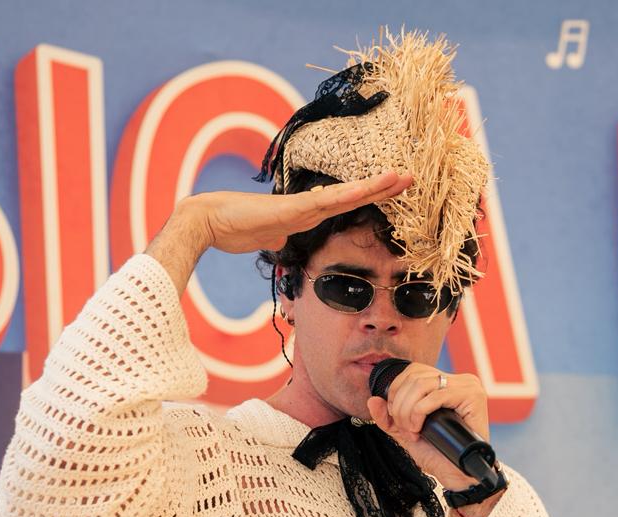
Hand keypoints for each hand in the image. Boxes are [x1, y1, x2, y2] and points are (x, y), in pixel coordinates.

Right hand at [187, 171, 412, 253]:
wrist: (207, 221)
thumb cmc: (232, 228)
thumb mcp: (264, 238)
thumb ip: (277, 236)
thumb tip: (282, 238)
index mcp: (304, 213)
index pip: (345, 204)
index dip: (369, 196)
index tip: (392, 190)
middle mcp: (307, 206)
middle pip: (353, 195)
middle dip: (382, 188)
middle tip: (410, 177)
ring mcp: (300, 207)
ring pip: (346, 196)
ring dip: (373, 188)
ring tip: (400, 178)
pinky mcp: (290, 211)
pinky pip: (326, 204)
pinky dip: (348, 196)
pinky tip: (366, 190)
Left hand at [365, 364, 490, 491]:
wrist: (458, 474)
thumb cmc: (437, 453)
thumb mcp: (405, 432)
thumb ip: (388, 417)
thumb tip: (372, 399)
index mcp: (444, 383)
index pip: (412, 371)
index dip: (396, 392)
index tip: (396, 418)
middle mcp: (458, 380)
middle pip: (414, 377)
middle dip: (400, 405)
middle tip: (404, 428)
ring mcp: (468, 386)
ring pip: (422, 385)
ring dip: (408, 411)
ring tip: (412, 431)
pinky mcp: (473, 396)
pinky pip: (436, 396)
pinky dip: (420, 412)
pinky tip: (420, 429)